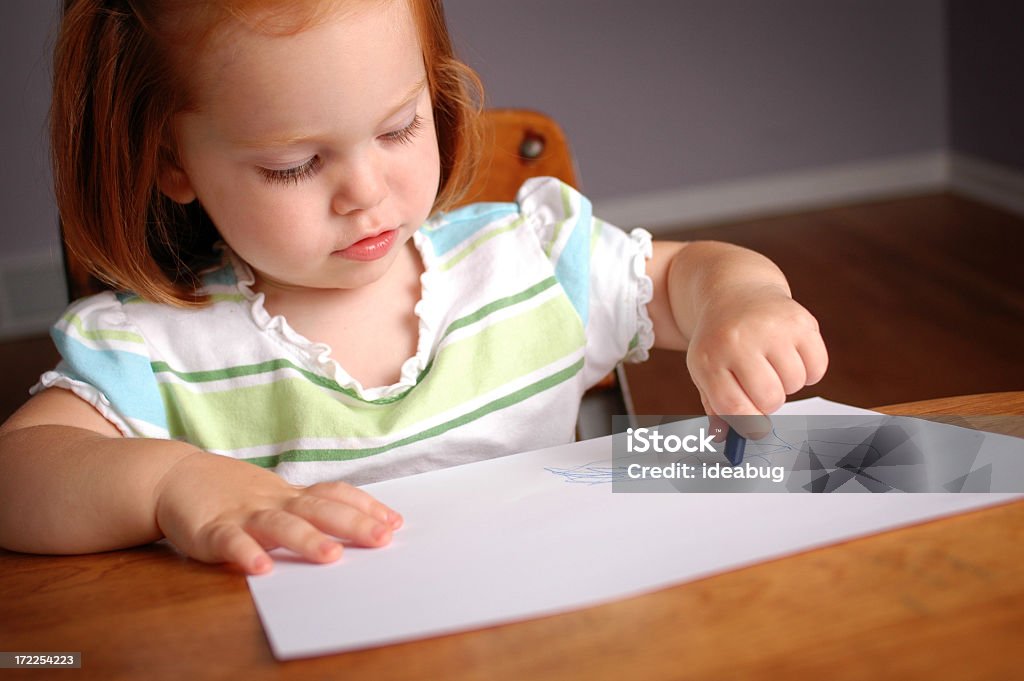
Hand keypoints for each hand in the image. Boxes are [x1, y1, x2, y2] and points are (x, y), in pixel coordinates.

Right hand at [154, 451, 402, 573]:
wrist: (175, 477)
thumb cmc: (233, 493)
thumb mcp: (276, 498)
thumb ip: (309, 511)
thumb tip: (359, 525)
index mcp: (291, 496)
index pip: (335, 495)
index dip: (365, 507)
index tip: (394, 522)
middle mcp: (274, 502)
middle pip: (319, 509)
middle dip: (353, 524)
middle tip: (382, 539)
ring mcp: (243, 514)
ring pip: (280, 525)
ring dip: (307, 540)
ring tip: (331, 556)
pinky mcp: (211, 530)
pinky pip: (231, 542)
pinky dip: (245, 553)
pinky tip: (261, 568)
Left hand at [685, 284, 827, 435]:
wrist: (734, 292)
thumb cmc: (720, 342)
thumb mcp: (705, 369)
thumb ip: (715, 405)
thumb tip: (724, 439)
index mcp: (709, 357)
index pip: (734, 407)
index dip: (748, 426)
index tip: (756, 429)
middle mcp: (739, 340)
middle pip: (769, 399)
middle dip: (769, 402)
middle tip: (761, 387)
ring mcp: (771, 328)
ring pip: (794, 384)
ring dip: (787, 384)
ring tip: (772, 364)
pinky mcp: (800, 321)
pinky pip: (817, 368)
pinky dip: (809, 371)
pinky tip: (790, 356)